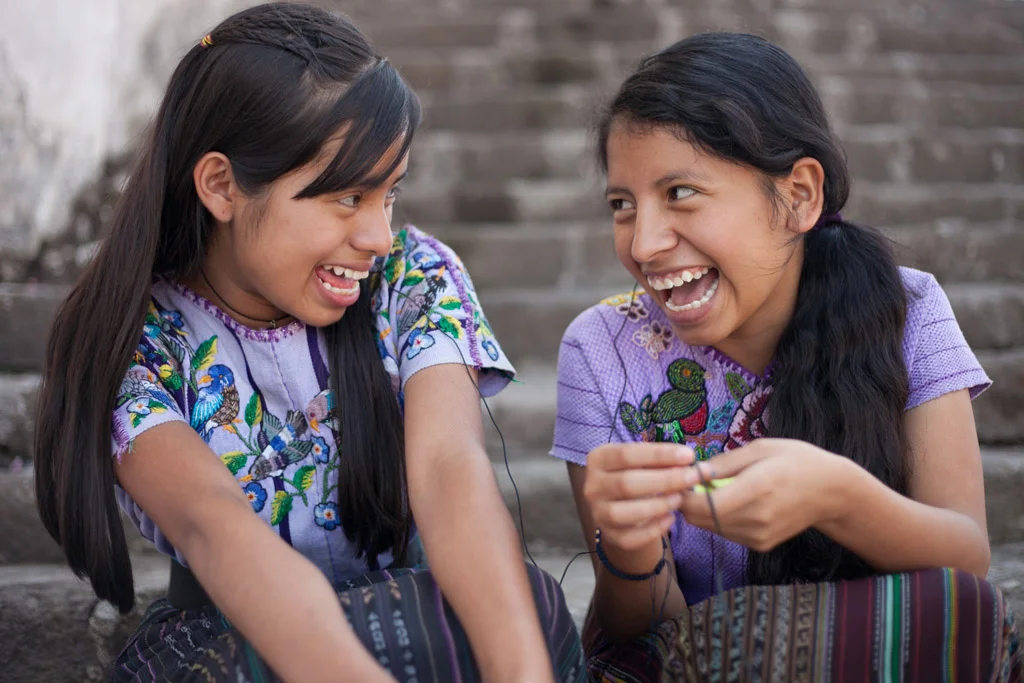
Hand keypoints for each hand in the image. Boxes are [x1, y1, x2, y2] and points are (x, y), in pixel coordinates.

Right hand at [583, 443, 694, 554]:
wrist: (623, 507)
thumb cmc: (637, 476)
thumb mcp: (643, 462)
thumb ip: (661, 461)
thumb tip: (690, 462)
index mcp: (598, 459)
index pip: (626, 454)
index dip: (659, 455)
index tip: (688, 456)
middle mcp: (592, 486)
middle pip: (626, 483)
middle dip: (665, 480)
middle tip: (693, 477)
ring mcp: (598, 513)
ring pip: (623, 512)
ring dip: (657, 505)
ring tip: (680, 498)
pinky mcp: (609, 535)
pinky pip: (630, 537)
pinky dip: (653, 529)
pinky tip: (670, 519)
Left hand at [677, 438, 849, 551]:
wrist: (832, 492)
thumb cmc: (796, 461)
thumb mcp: (760, 448)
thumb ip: (724, 463)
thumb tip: (693, 471)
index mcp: (756, 488)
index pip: (702, 504)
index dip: (682, 493)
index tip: (678, 477)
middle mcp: (756, 518)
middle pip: (699, 519)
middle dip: (686, 501)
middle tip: (687, 482)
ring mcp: (759, 535)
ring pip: (709, 527)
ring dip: (701, 510)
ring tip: (709, 489)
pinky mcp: (760, 545)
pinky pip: (725, 533)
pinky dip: (717, 519)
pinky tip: (729, 502)